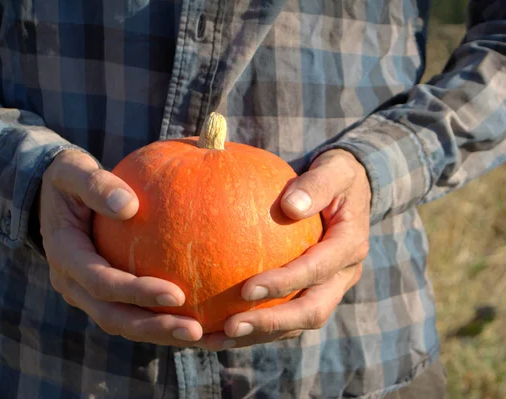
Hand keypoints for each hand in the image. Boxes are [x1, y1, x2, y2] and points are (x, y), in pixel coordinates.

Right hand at [39, 150, 202, 345]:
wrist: (52, 196)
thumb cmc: (68, 178)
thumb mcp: (74, 170)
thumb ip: (96, 184)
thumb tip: (129, 206)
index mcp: (65, 255)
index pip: (101, 283)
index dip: (137, 292)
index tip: (177, 294)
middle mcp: (72, 283)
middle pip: (113, 316)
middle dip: (154, 328)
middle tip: (195, 330)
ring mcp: (86, 293)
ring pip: (124, 323)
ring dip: (162, 334)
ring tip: (206, 337)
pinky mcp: (103, 294)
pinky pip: (133, 313)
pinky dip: (163, 322)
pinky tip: (202, 322)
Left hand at [199, 149, 369, 349]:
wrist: (351, 190)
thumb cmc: (337, 175)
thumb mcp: (334, 169)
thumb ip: (315, 185)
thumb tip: (289, 206)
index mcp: (349, 246)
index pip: (316, 271)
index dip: (284, 284)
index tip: (245, 290)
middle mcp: (343, 274)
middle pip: (311, 311)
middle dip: (271, 323)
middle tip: (229, 326)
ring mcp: (330, 287)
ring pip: (297, 322)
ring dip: (259, 334)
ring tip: (215, 339)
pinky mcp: (313, 291)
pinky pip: (286, 314)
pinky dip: (256, 326)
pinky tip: (218, 327)